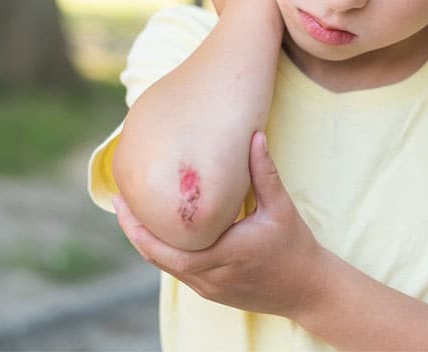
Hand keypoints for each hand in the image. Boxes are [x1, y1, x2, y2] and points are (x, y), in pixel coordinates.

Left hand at [112, 130, 326, 319]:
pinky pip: (180, 271)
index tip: (122, 199)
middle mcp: (208, 276)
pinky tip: (162, 231)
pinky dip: (165, 252)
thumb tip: (254, 135)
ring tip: (133, 212)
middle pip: (156, 258)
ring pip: (166, 267)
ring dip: (147, 242)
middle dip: (133, 231)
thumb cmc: (295, 246)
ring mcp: (208, 288)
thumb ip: (264, 172)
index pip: (165, 248)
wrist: (309, 289)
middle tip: (118, 201)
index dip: (138, 227)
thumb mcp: (280, 207)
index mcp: (221, 254)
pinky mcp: (212, 292)